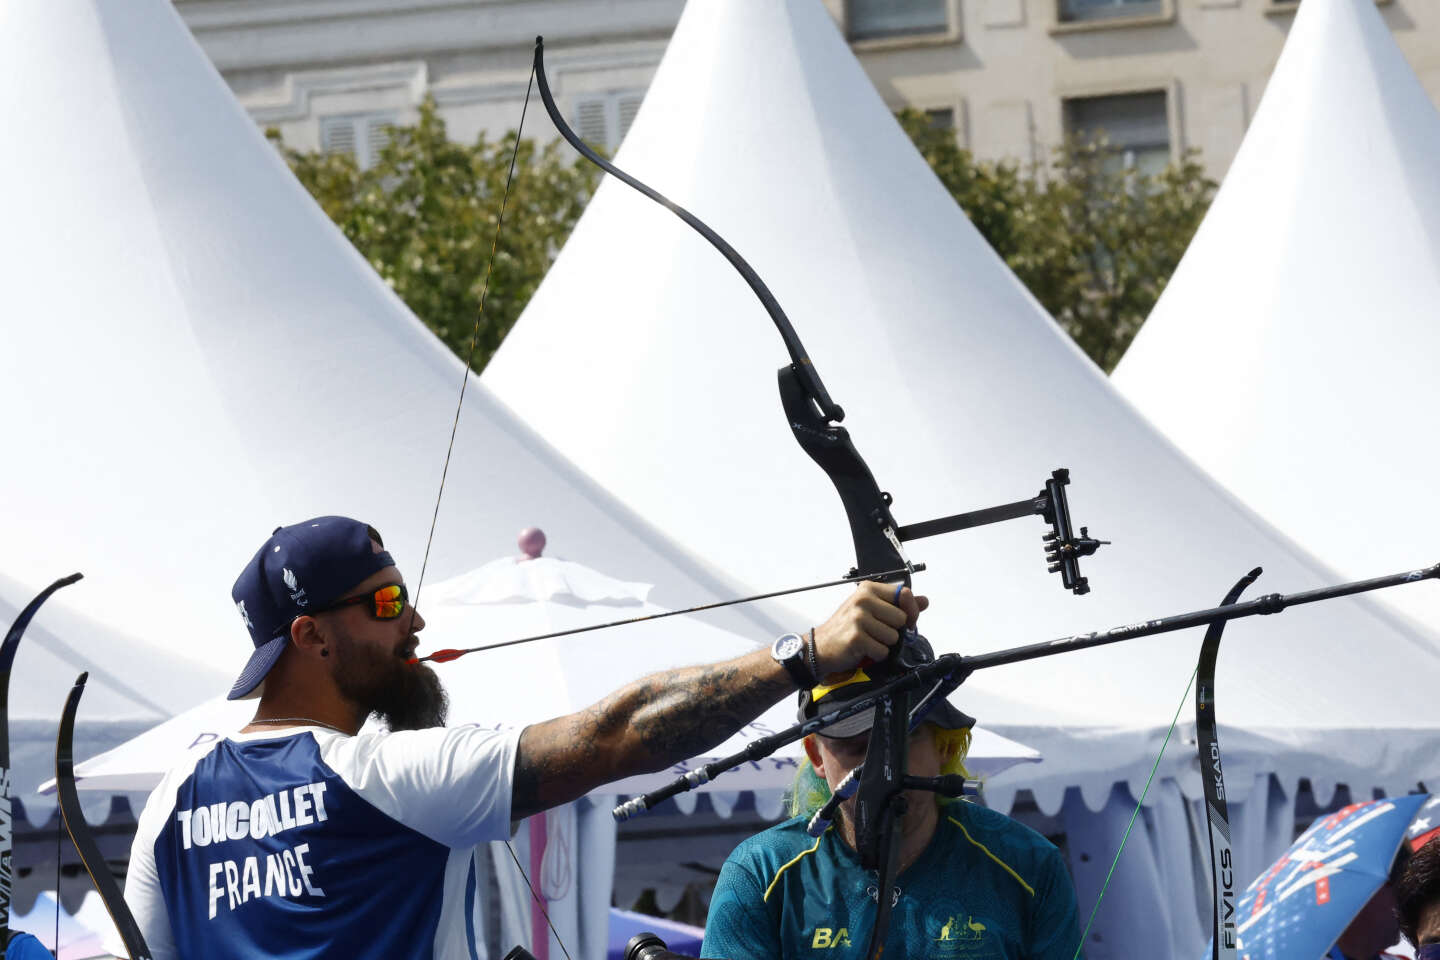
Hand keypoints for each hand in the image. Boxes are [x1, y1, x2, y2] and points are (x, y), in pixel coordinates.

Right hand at [810, 582, 927, 679]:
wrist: (821, 646)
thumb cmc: (847, 627)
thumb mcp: (872, 609)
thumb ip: (899, 605)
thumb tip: (924, 601)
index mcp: (868, 589)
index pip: (904, 595)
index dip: (908, 610)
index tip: (900, 619)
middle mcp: (863, 600)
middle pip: (902, 619)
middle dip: (892, 630)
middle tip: (874, 631)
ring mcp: (859, 618)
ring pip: (894, 637)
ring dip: (883, 644)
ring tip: (867, 640)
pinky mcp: (857, 637)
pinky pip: (883, 651)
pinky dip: (876, 655)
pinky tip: (863, 649)